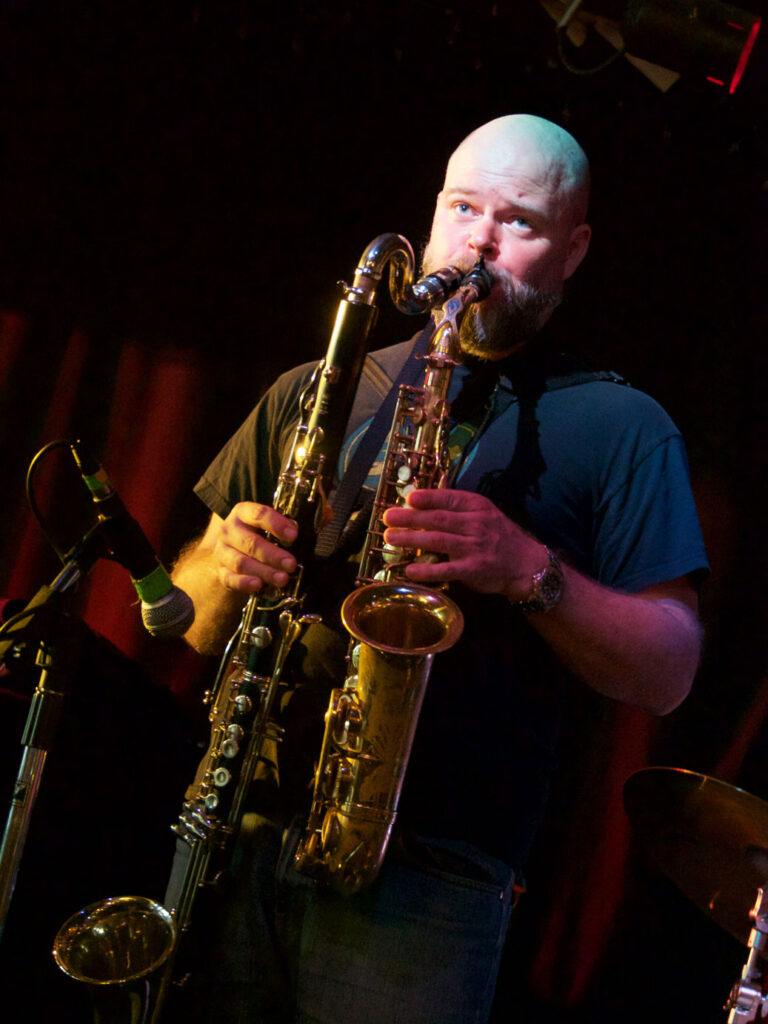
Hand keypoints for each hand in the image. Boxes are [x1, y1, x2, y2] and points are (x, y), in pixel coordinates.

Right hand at [213, 501, 298, 592]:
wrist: (233, 551)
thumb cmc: (260, 534)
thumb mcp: (273, 523)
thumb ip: (293, 522)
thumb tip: (320, 520)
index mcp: (243, 513)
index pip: (258, 514)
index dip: (276, 524)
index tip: (293, 535)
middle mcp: (229, 530)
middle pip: (251, 543)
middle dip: (273, 555)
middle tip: (291, 564)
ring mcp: (222, 552)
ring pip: (241, 563)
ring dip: (264, 572)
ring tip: (283, 579)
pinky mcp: (221, 571)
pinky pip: (230, 578)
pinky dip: (244, 583)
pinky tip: (258, 585)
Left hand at [382, 489, 547, 598]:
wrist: (527, 564)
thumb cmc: (500, 537)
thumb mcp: (485, 514)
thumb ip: (459, 508)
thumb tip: (425, 501)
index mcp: (477, 507)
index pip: (448, 499)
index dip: (426, 498)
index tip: (407, 498)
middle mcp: (475, 525)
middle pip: (437, 519)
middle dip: (409, 518)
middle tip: (388, 518)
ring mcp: (474, 547)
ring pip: (437, 540)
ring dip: (411, 539)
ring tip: (390, 538)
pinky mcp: (473, 570)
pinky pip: (445, 569)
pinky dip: (426, 570)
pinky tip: (410, 570)